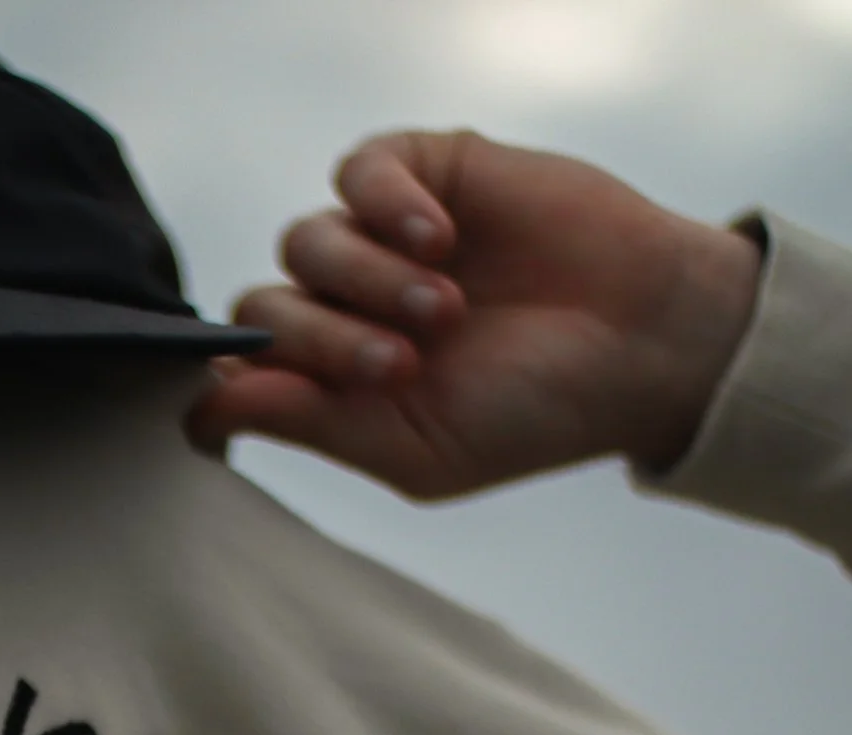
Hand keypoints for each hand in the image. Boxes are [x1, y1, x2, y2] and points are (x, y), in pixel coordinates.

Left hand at [187, 129, 763, 499]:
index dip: (237, 378)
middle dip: (320, 341)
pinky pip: (359, 171)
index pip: (238, 370)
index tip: (283, 393)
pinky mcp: (424, 173)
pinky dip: (386, 204)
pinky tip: (439, 238)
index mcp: (334, 386)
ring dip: (365, 281)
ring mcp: (379, 240)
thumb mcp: (415, 447)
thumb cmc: (537, 410)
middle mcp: (345, 310)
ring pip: (304, 243)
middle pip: (264, 309)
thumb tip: (203, 409)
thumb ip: (309, 423)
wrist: (648, 343)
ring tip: (443, 309)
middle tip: (402, 363)